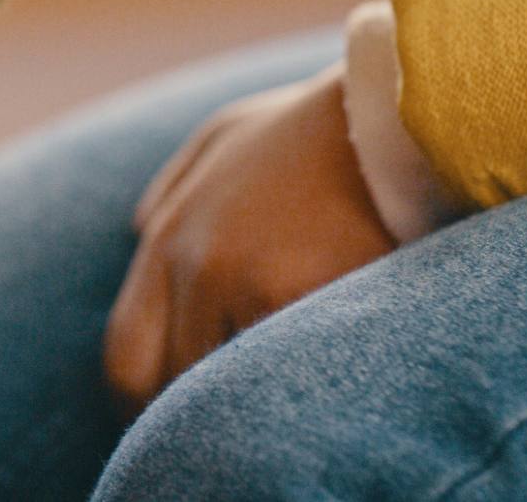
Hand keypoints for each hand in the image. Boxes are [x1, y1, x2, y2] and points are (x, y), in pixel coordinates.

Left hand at [103, 64, 394, 408]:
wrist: (400, 107)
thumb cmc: (317, 125)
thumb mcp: (225, 136)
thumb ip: (173, 190)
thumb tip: (139, 233)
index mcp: (171, 235)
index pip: (126, 357)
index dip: (142, 404)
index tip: (169, 420)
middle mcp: (198, 264)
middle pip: (167, 384)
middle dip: (189, 410)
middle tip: (225, 420)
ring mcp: (252, 283)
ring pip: (230, 383)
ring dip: (249, 394)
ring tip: (281, 386)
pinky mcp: (310, 297)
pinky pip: (288, 369)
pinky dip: (303, 379)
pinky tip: (327, 371)